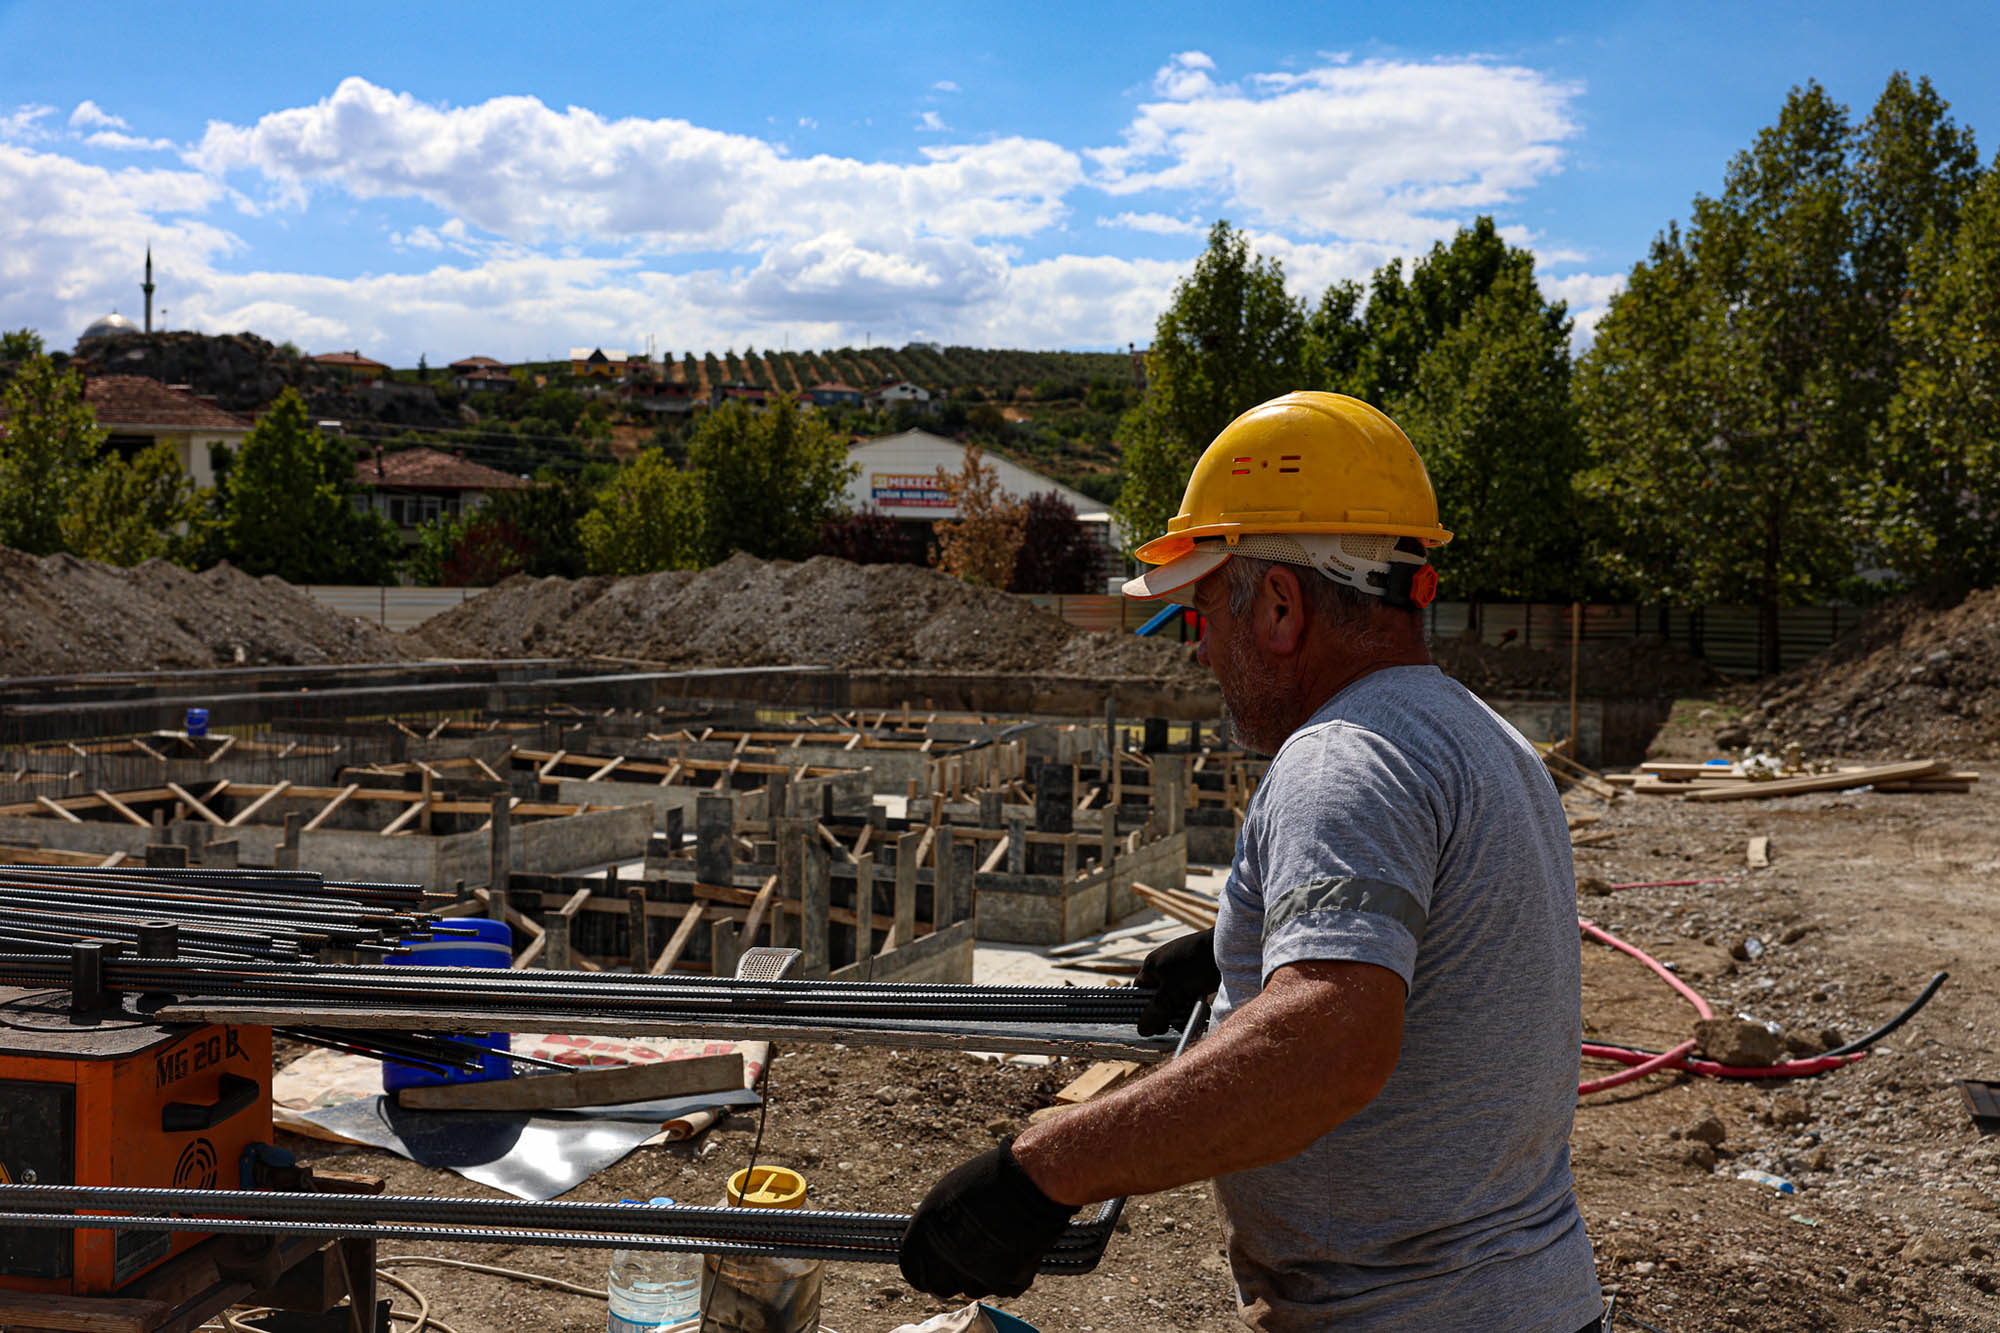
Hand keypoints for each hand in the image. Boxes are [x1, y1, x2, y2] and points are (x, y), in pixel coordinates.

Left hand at [899, 1138, 1078, 1299]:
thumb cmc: (987, 1179)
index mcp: (923, 1235)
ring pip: (972, 1290)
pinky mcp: (1002, 1281)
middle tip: (969, 1260)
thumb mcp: (947, 1197)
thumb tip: (934, 1246)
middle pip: (940, 1287)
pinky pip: (1002, 1288)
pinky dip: (1009, 1277)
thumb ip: (936, 1228)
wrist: (1028, 1181)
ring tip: (997, 1247)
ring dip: (981, 1276)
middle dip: (952, 1278)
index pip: (912, 1271)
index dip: (924, 1272)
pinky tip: (1016, 1251)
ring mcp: (973, 1272)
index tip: (935, 1270)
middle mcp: (943, 1258)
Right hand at [1135, 928, 1218, 1035]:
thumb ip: (1156, 1011)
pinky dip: (1195, 1003)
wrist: (1231, 948)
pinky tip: (1204, 1009)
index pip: (1140, 992)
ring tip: (1194, 1016)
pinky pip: (1190, 994)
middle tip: (1177, 1024)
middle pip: (1159, 998)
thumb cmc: (1196, 964)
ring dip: (1184, 1011)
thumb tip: (1141, 1030)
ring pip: (1177, 998)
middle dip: (1169, 1013)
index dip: (1145, 1010)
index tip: (1156, 1024)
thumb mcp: (1173, 991)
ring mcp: (1182, 970)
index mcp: (1152, 966)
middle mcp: (1165, 967)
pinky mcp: (1198, 974)